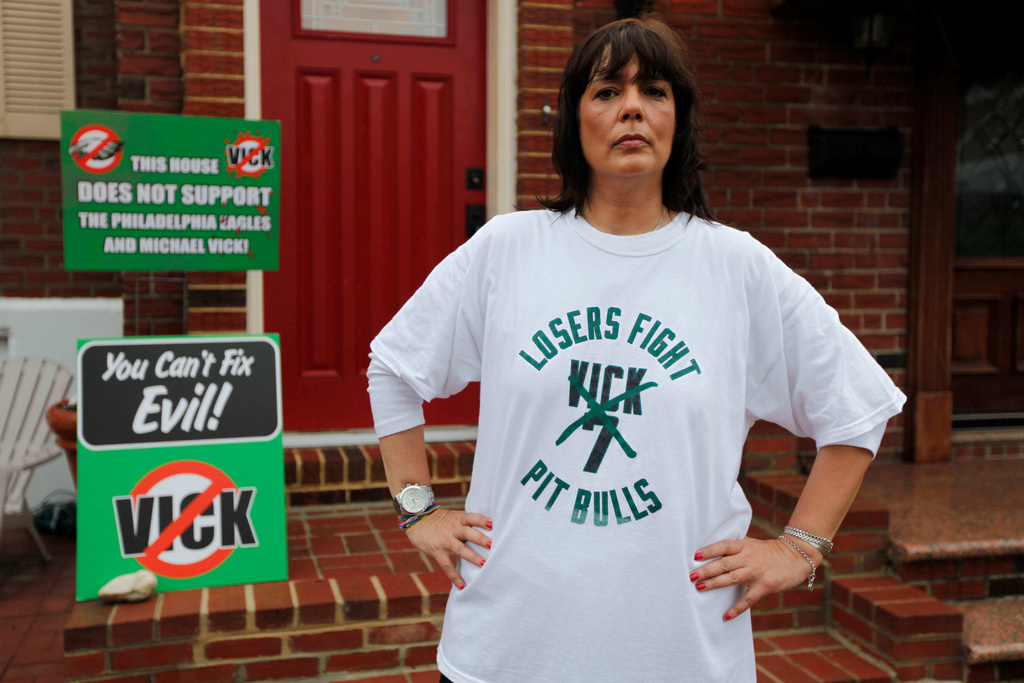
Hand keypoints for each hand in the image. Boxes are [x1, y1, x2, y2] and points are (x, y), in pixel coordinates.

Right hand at [405, 508, 492, 589]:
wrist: (417, 520)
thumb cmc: (440, 519)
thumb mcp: (454, 516)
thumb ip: (468, 521)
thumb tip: (490, 527)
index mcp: (458, 519)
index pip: (471, 517)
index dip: (482, 520)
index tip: (493, 525)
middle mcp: (452, 529)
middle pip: (468, 532)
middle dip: (481, 539)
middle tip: (493, 545)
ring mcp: (444, 540)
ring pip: (460, 549)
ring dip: (472, 557)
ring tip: (484, 564)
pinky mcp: (437, 551)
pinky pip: (447, 565)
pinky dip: (454, 576)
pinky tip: (462, 586)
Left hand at [690, 536, 818, 620]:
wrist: (797, 556)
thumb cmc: (770, 551)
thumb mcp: (752, 545)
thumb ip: (736, 550)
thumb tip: (712, 556)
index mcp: (745, 546)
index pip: (724, 546)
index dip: (710, 550)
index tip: (695, 556)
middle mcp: (750, 557)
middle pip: (724, 564)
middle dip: (707, 570)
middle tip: (691, 575)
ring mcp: (757, 572)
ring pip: (732, 578)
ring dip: (715, 583)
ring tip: (699, 587)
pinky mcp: (765, 586)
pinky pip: (748, 599)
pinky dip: (737, 608)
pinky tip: (726, 615)